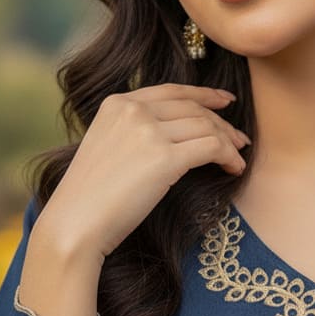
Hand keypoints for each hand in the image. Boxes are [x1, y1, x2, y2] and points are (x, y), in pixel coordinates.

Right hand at [33, 83, 249, 259]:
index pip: (172, 91)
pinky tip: (234, 168)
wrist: (75, 224)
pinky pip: (212, 147)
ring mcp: (148, 131)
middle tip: (239, 138)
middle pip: (193, 108)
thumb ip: (134, 130)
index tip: (224, 101)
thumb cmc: (91, 197)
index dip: (204, 94)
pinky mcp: (164, 157)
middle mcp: (133, 110)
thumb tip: (177, 131)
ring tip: (238, 156)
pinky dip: (229, 156)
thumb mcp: (108, 147)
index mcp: (116, 103)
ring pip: (206, 127)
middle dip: (221, 122)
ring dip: (229, 142)